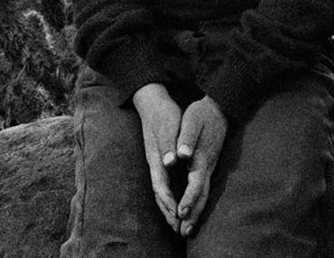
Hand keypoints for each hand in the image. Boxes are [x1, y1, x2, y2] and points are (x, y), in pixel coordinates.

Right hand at [132, 83, 182, 229]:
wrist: (153, 103)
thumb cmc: (164, 115)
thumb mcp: (168, 127)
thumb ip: (169, 146)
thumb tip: (169, 163)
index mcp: (157, 159)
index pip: (162, 187)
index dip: (170, 203)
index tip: (179, 216)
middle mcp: (155, 165)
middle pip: (160, 194)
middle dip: (169, 212)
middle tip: (180, 229)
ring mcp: (156, 163)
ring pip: (161, 191)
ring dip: (169, 208)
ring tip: (178, 222)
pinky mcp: (160, 160)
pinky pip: (164, 184)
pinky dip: (170, 197)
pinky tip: (176, 202)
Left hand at [175, 96, 228, 235]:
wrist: (219, 107)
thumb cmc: (202, 114)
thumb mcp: (192, 122)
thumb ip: (186, 138)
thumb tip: (181, 155)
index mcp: (202, 158)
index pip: (195, 184)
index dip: (188, 199)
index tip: (180, 212)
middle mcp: (208, 166)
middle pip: (202, 195)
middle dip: (193, 214)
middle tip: (184, 232)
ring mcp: (210, 166)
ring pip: (204, 194)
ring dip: (196, 211)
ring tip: (188, 228)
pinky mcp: (209, 165)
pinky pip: (204, 189)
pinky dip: (198, 202)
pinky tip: (194, 209)